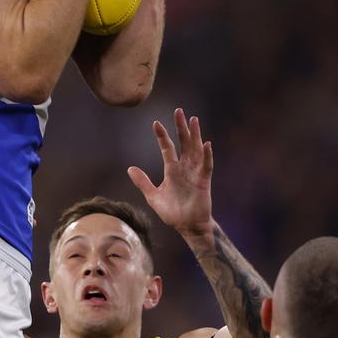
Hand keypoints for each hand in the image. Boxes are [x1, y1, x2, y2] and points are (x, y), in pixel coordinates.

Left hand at [128, 108, 213, 241]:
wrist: (187, 227)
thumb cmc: (172, 212)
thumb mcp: (153, 196)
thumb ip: (143, 182)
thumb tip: (129, 168)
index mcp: (172, 169)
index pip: (167, 148)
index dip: (162, 136)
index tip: (156, 123)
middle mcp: (184, 168)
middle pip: (184, 143)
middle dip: (181, 127)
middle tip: (179, 111)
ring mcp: (195, 173)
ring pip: (196, 150)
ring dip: (195, 135)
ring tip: (193, 120)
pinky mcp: (204, 181)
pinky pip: (206, 166)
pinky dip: (207, 155)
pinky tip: (207, 144)